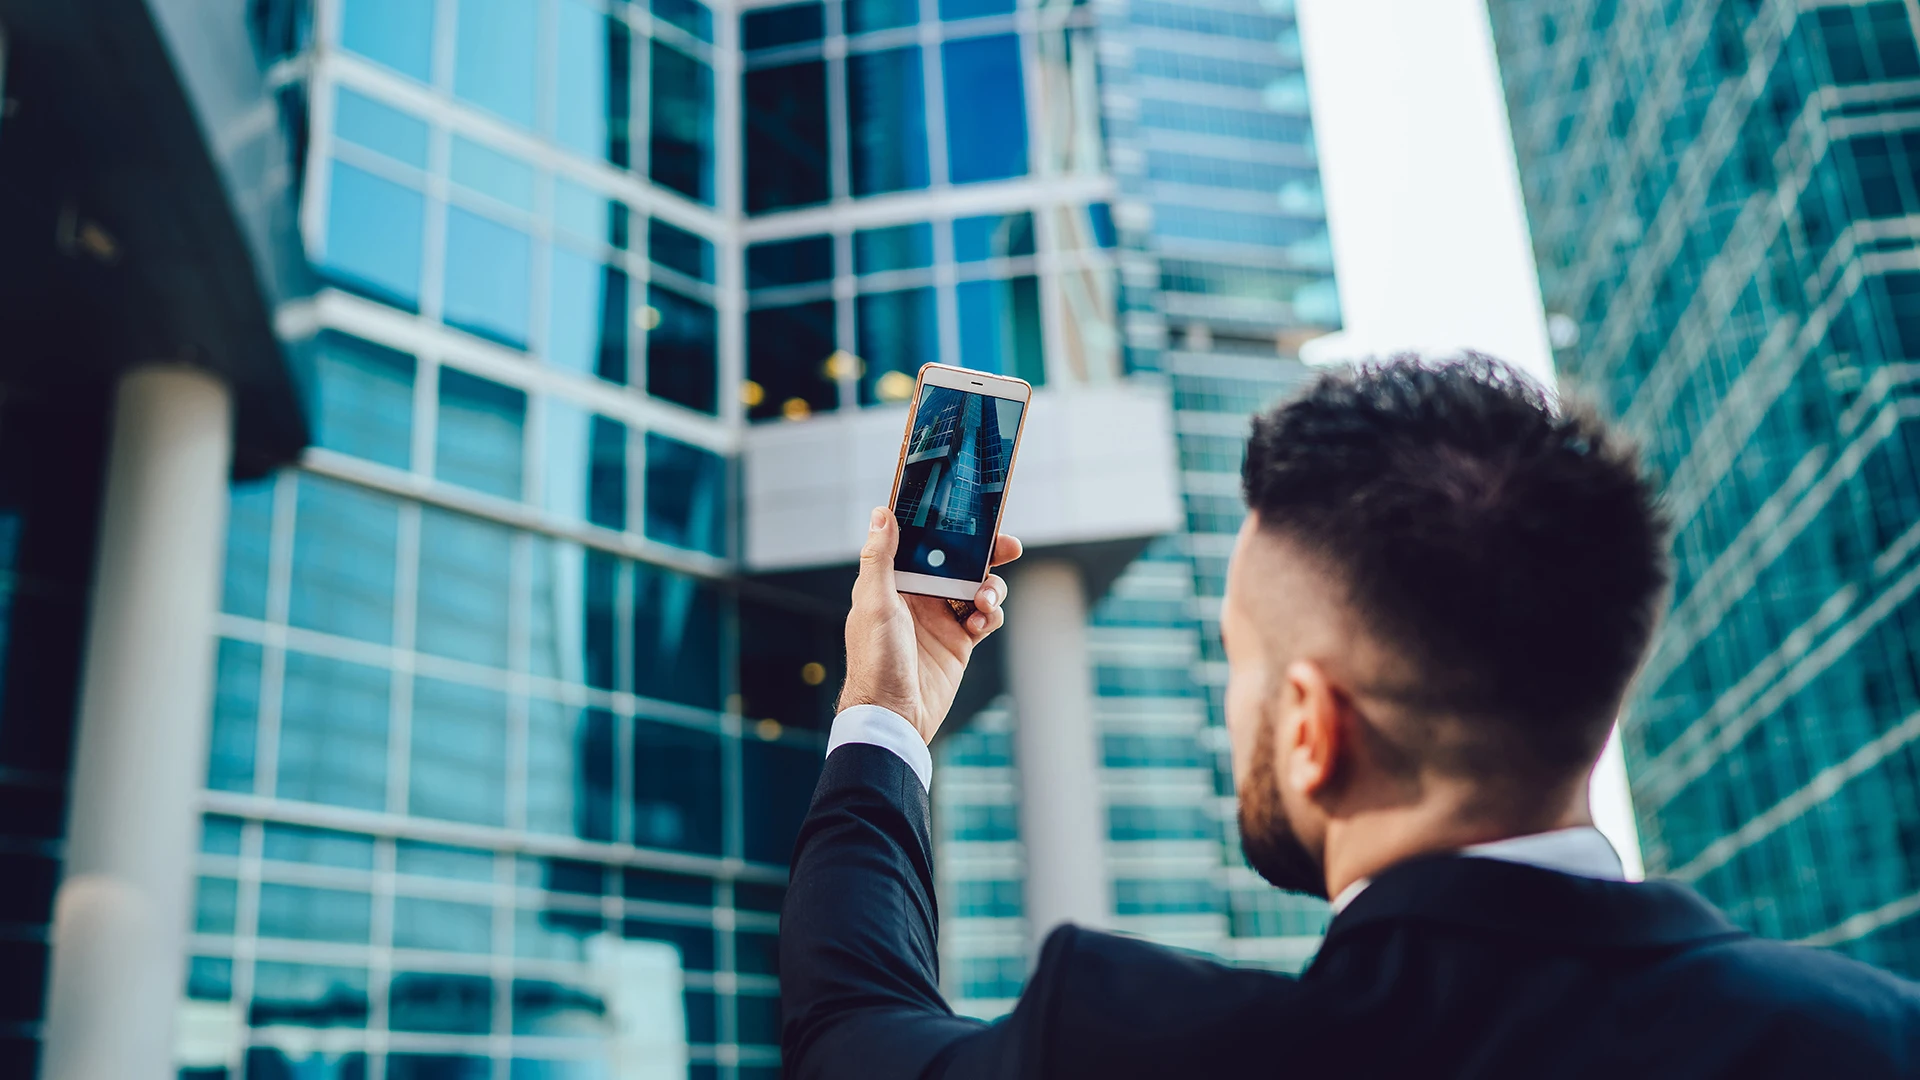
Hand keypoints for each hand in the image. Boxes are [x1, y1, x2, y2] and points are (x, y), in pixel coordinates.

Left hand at [838, 507, 1023, 742]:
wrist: (894, 716)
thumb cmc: (875, 659)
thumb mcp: (874, 603)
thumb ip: (880, 558)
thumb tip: (881, 513)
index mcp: (895, 581)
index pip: (926, 543)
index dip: (950, 528)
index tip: (973, 517)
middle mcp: (920, 596)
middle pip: (960, 562)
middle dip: (986, 554)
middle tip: (1009, 547)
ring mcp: (941, 619)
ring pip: (978, 588)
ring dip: (991, 588)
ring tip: (986, 602)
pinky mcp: (959, 642)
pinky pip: (986, 619)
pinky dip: (991, 617)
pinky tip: (980, 625)